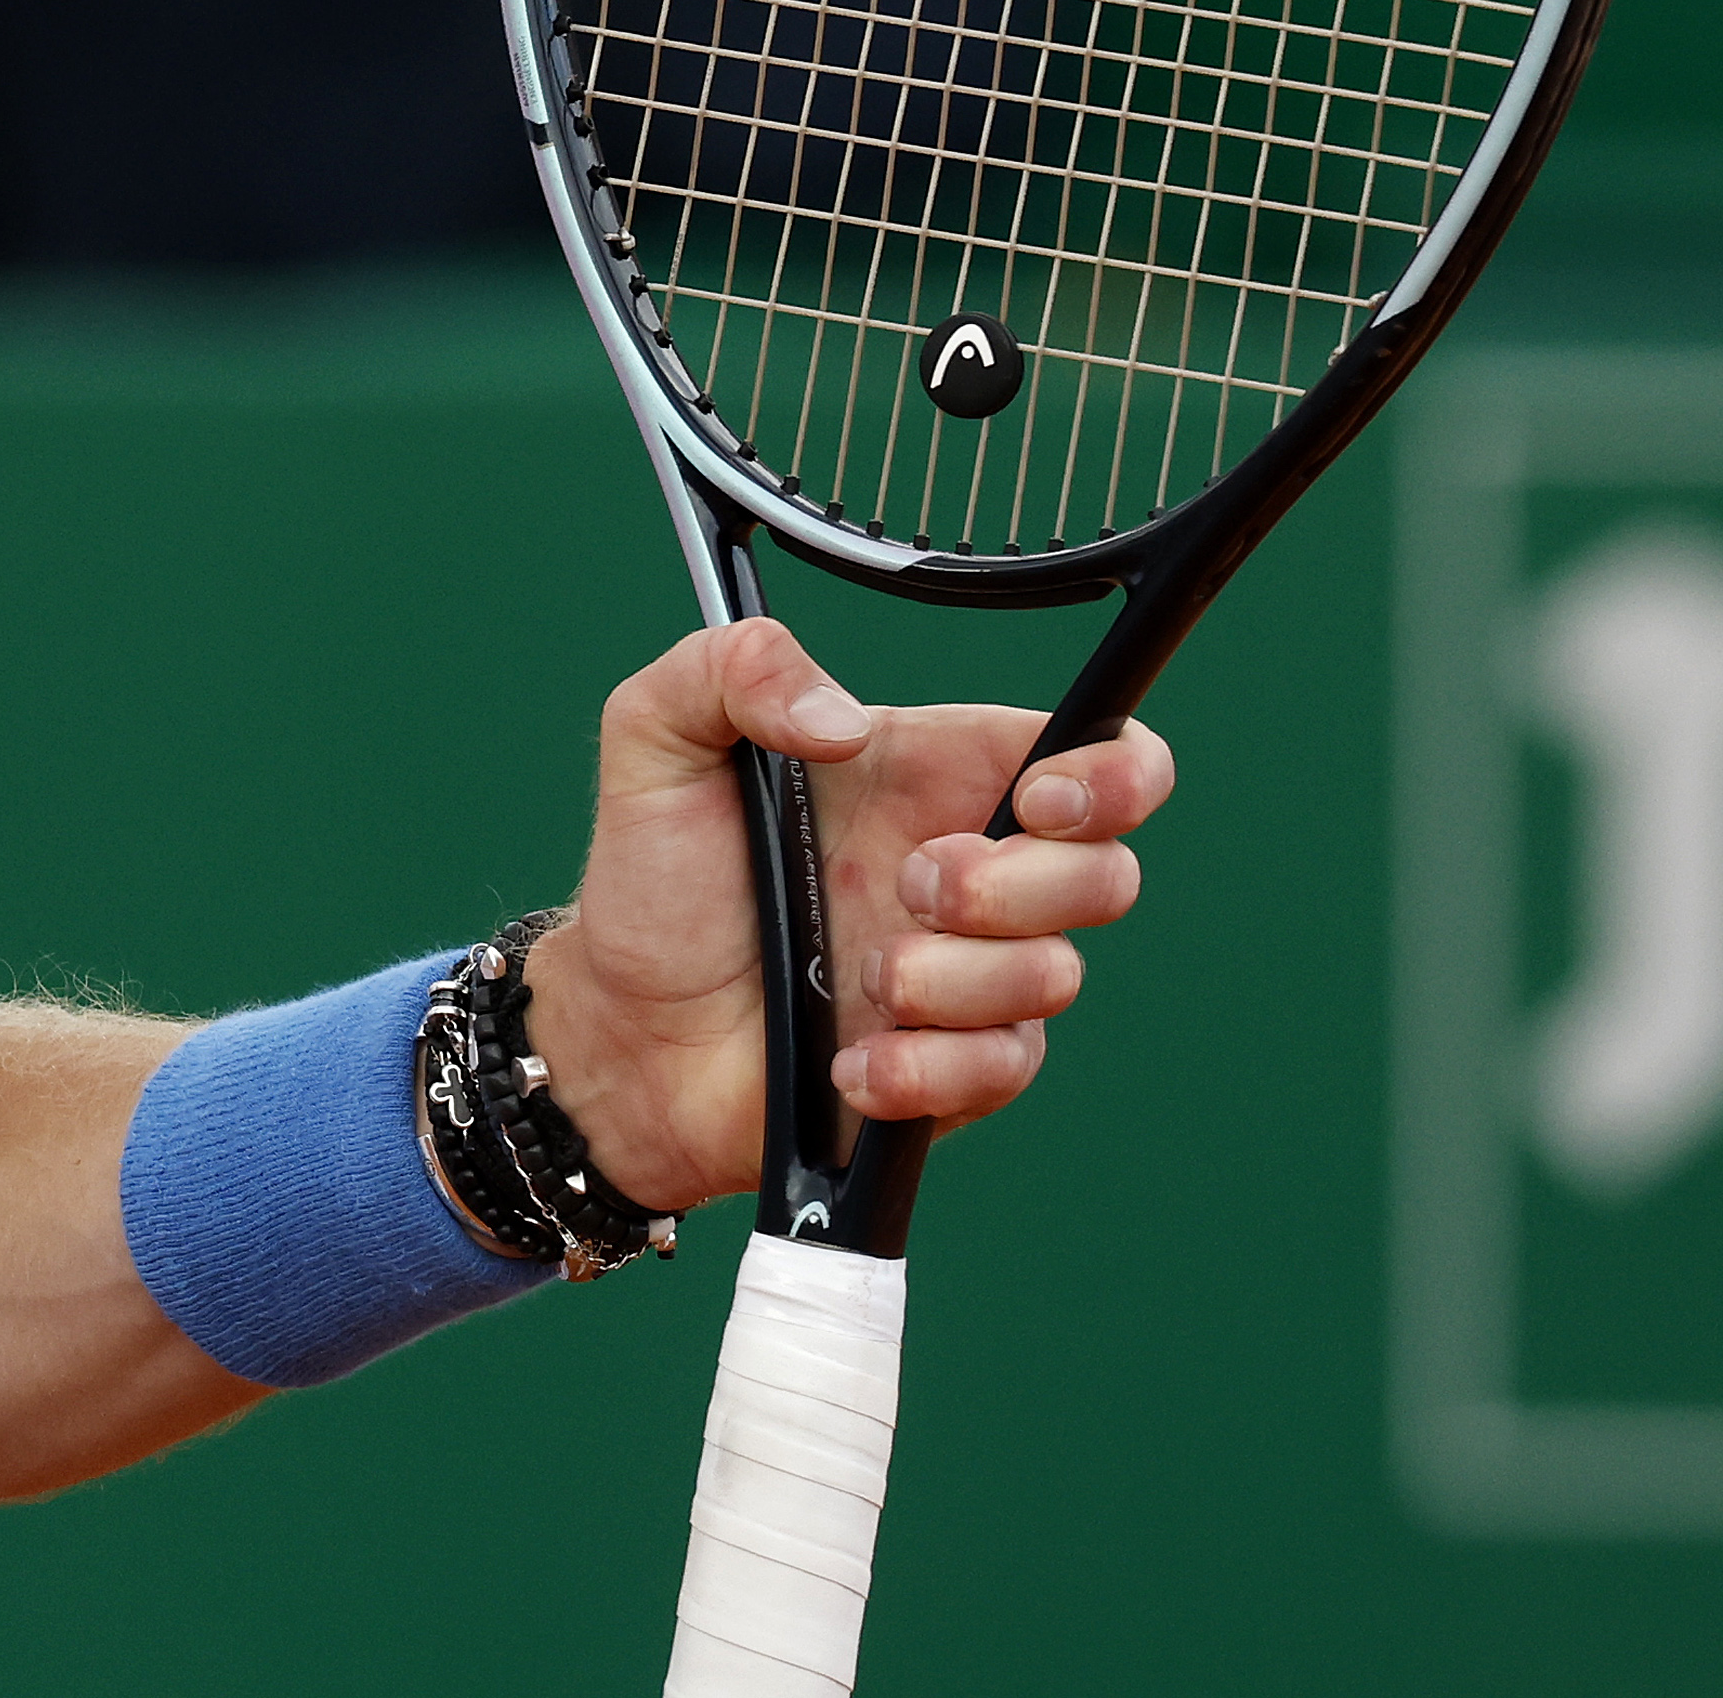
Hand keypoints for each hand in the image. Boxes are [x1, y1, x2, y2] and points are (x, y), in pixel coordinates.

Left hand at [517, 618, 1174, 1210]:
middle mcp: (973, 873)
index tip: (1040, 798)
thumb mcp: (656, 738)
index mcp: (931, 776)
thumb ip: (730, 668)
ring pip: (1055, 976)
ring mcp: (971, 975)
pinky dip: (924, 1067)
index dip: (1110, 774)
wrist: (627, 1029)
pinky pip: (1002, 1070)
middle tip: (912, 884)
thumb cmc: (656, 880)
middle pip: (1106, 874)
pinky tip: (851, 1059)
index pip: (1094, 758)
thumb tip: (839, 720)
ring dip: (952, 980)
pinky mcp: (957, 1069)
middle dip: (1019, 884)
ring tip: (858, 976)